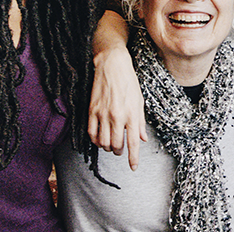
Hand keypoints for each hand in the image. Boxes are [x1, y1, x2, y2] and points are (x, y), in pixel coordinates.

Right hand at [89, 44, 145, 169]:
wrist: (112, 67)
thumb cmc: (129, 83)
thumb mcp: (140, 102)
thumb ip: (140, 123)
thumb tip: (142, 139)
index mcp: (132, 115)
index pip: (133, 143)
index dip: (133, 158)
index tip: (133, 167)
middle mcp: (117, 117)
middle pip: (115, 145)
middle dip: (118, 151)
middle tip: (120, 150)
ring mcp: (103, 114)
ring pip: (102, 142)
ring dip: (107, 147)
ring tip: (110, 144)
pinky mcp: (92, 110)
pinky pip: (91, 132)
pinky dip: (95, 140)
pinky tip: (99, 139)